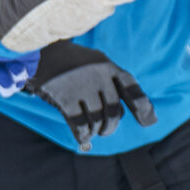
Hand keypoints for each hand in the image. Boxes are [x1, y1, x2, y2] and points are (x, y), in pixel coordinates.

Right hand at [29, 41, 154, 147]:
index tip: (148, 122)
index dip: (142, 107)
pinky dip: (83, 134)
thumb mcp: (96, 63)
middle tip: (104, 131)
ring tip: (92, 132)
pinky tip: (82, 136)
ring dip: (96, 130)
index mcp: (108, 66)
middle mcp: (98, 75)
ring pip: (98, 119)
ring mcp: (81, 86)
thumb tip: (142, 114)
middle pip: (114, 110)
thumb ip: (115, 82)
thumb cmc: (73, 64)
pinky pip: (80, 124)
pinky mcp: (65, 97)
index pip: (131, 88)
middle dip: (110, 126)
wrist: (41, 53)